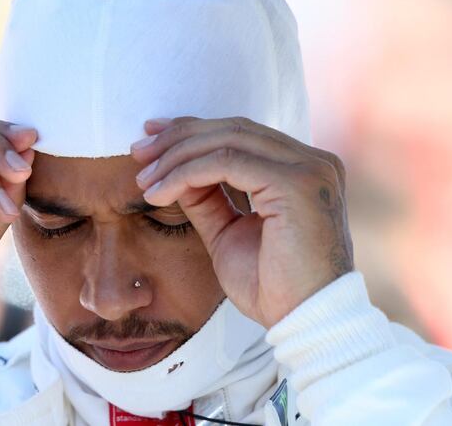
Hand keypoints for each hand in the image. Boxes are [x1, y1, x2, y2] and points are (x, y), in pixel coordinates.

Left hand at [131, 116, 352, 327]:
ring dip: (176, 156)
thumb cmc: (272, 288)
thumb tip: (173, 169)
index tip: (151, 138)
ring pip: (227, 141)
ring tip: (144, 178)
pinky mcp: (296, 183)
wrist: (305, 324)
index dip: (193, 131)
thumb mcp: (228, 233)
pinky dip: (186, 174)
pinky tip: (160, 193)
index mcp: (303, 169)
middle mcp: (314, 161)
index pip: (241, 133)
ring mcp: (309, 169)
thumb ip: (207, 198)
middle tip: (138, 152)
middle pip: (233, 129)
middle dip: (178, 138)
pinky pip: (226, 163)